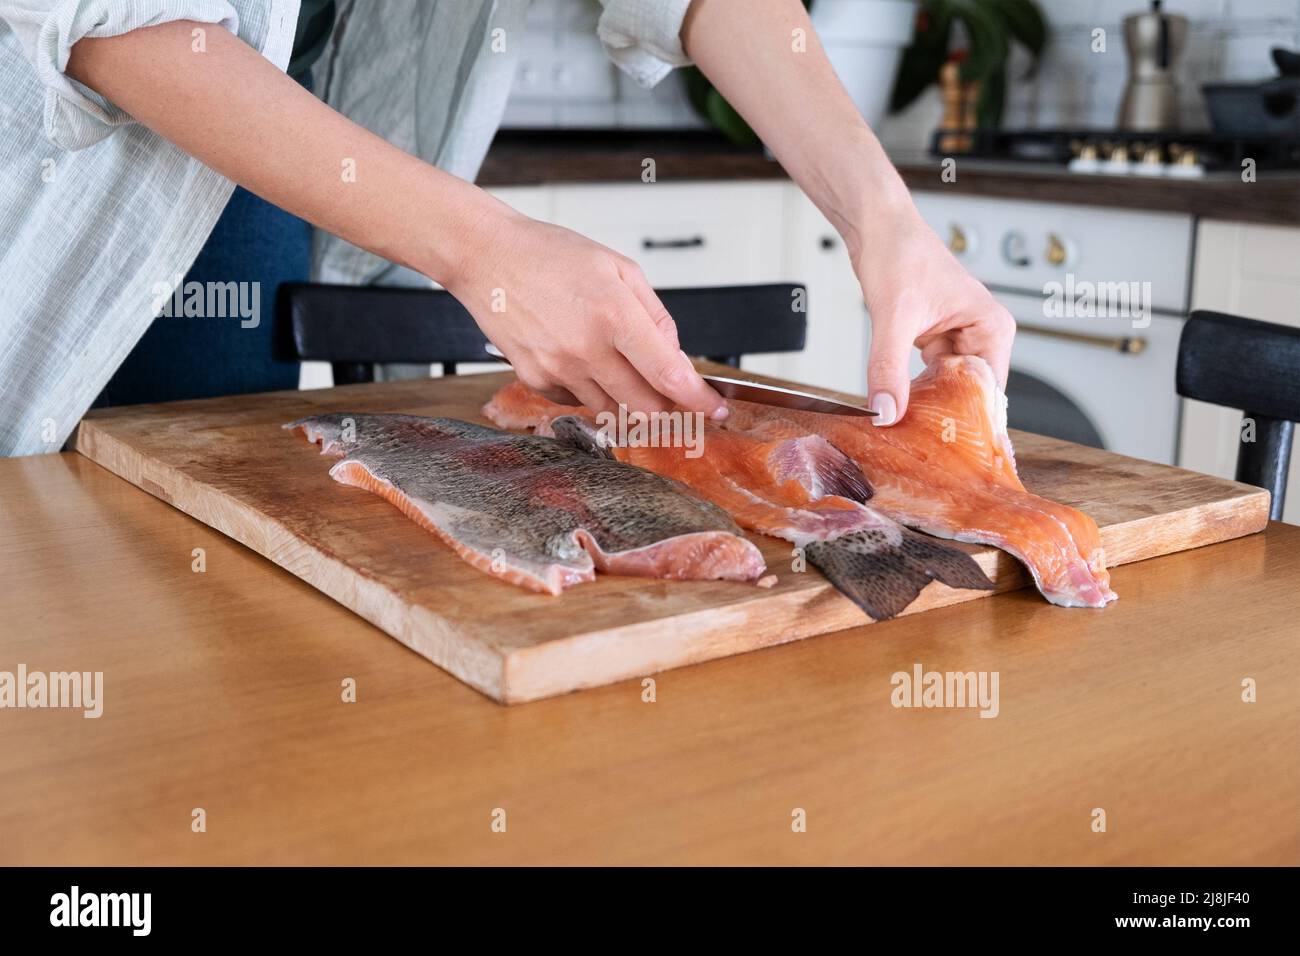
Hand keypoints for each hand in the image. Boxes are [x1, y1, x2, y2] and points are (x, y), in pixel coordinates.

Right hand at [446, 202, 726, 418]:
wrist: (486, 256)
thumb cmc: (550, 255)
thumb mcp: (619, 268)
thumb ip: (656, 316)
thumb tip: (675, 357)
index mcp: (614, 315)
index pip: (669, 376)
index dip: (698, 399)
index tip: (714, 408)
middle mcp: (586, 349)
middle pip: (645, 407)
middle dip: (666, 404)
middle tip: (669, 388)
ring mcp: (558, 369)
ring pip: (613, 410)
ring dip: (628, 398)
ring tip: (615, 360)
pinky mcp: (535, 379)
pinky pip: (578, 402)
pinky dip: (592, 390)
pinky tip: (583, 358)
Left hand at [853, 209, 1014, 425]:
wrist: (877, 227)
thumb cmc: (899, 252)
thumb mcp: (893, 317)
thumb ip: (888, 367)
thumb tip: (886, 410)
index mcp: (992, 328)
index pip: (989, 391)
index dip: (968, 420)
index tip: (945, 447)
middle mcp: (981, 335)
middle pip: (969, 394)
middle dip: (944, 417)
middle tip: (919, 445)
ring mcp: (957, 339)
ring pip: (946, 389)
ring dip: (926, 406)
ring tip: (904, 428)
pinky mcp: (933, 340)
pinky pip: (927, 377)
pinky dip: (912, 391)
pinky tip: (895, 405)